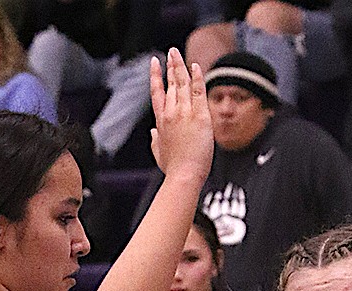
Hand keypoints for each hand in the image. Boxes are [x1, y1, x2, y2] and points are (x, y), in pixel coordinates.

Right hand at [149, 49, 212, 186]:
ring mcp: (184, 113)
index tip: (155, 63)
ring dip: (180, 66)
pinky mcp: (199, 116)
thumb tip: (152, 132)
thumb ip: (155, 140)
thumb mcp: (159, 153)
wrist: (183, 176)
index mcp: (160, 122)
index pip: (156, 93)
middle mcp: (170, 113)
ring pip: (182, 83)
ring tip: (178, 53)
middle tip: (171, 52)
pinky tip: (195, 66)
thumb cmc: (173, 169)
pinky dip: (196, 77)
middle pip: (170, 84)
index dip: (155, 76)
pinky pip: (198, 91)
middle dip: (170, 66)